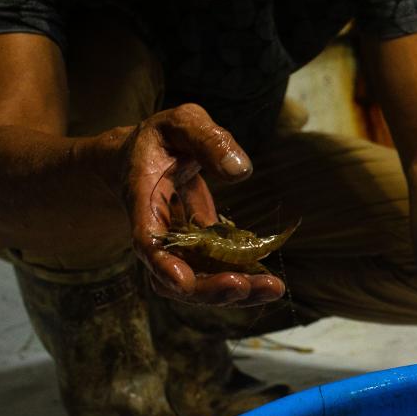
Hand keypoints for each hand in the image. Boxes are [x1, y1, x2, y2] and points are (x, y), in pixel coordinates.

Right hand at [118, 104, 285, 306]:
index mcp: (143, 198)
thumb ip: (207, 139)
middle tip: (247, 287)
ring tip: (272, 288)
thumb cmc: (164, 138)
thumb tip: (240, 171)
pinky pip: (216, 273)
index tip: (184, 283)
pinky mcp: (199, 251)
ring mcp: (177, 247)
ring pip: (197, 284)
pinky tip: (270, 280)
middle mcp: (157, 232)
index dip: (162, 265)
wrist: (148, 156)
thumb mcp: (182, 122)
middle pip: (173, 276)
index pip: (146, 239)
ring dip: (232, 292)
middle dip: (208, 289)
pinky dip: (241, 280)